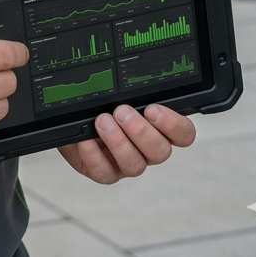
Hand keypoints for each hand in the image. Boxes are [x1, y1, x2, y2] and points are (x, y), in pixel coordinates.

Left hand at [59, 103, 195, 183]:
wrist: (72, 118)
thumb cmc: (99, 103)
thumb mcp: (116, 92)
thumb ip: (129, 90)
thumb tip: (130, 84)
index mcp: (157, 127)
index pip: (183, 133)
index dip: (174, 125)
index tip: (153, 109)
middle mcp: (145, 148)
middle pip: (161, 152)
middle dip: (141, 131)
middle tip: (122, 112)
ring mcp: (126, 163)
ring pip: (135, 165)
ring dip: (118, 142)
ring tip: (102, 121)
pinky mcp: (104, 172)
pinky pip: (104, 172)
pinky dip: (93, 154)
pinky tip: (85, 139)